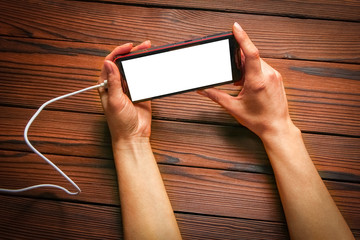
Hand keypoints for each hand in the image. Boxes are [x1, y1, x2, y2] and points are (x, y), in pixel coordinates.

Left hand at [98, 41, 151, 143]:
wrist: (133, 136)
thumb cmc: (120, 123)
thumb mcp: (115, 101)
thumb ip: (112, 82)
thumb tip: (108, 63)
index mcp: (106, 85)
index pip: (110, 63)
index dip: (118, 52)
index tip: (129, 47)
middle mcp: (116, 85)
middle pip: (123, 63)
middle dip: (132, 53)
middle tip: (143, 46)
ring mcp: (129, 88)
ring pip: (133, 69)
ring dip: (140, 60)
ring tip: (149, 51)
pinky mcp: (140, 92)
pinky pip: (143, 78)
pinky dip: (147, 70)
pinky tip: (152, 65)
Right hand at [198, 22, 295, 139]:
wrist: (277, 128)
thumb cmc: (258, 120)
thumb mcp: (233, 108)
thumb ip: (216, 96)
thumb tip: (202, 89)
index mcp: (257, 81)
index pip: (251, 53)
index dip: (242, 38)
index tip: (235, 27)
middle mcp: (268, 75)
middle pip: (250, 57)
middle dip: (238, 61)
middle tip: (233, 77)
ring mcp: (274, 76)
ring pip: (256, 62)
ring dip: (246, 67)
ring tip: (241, 84)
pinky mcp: (277, 78)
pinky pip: (262, 67)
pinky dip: (252, 71)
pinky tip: (248, 84)